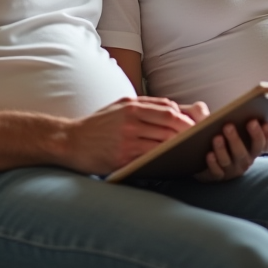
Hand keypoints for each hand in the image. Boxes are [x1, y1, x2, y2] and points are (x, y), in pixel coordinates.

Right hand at [60, 96, 196, 175]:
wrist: (68, 141)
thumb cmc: (96, 125)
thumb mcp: (118, 106)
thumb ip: (145, 105)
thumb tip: (174, 109)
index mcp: (131, 106)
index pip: (168, 110)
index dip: (185, 119)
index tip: (196, 126)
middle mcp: (130, 121)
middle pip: (169, 125)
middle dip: (187, 133)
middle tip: (198, 140)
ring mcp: (126, 140)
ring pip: (162, 143)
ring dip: (178, 148)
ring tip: (188, 151)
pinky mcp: (122, 158)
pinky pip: (149, 158)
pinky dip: (162, 159)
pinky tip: (170, 162)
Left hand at [195, 119, 267, 182]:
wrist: (204, 157)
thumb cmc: (221, 136)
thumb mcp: (229, 126)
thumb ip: (233, 118)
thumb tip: (232, 111)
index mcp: (252, 149)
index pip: (263, 143)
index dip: (265, 134)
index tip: (263, 122)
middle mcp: (244, 161)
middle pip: (244, 152)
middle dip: (236, 139)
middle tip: (229, 125)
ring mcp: (231, 170)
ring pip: (228, 161)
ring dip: (222, 149)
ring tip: (216, 137)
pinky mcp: (217, 176)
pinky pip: (216, 171)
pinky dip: (213, 163)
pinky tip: (209, 154)